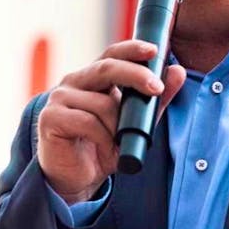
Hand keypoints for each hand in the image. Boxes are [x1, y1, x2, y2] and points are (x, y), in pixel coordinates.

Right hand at [37, 40, 185, 204]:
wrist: (75, 179)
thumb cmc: (101, 147)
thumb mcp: (134, 124)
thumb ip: (154, 101)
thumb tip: (177, 71)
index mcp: (93, 77)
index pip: (113, 54)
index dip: (132, 48)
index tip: (154, 51)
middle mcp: (74, 81)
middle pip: (107, 68)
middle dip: (135, 76)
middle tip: (157, 89)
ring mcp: (59, 98)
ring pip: (101, 103)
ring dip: (118, 127)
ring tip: (119, 143)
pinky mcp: (50, 118)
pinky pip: (87, 121)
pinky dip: (103, 137)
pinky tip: (104, 148)